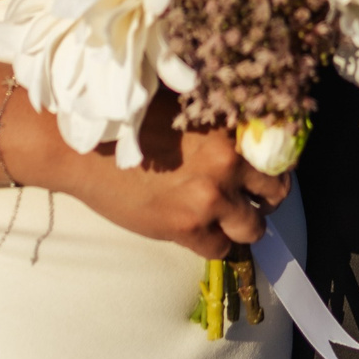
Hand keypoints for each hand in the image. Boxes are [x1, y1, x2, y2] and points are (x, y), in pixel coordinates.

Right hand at [25, 91, 288, 258]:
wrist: (80, 148)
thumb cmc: (126, 122)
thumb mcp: (180, 109)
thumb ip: (216, 123)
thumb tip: (248, 134)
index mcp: (225, 125)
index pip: (279, 147)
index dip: (274, 161)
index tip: (266, 168)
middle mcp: (226, 161)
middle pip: (277, 190)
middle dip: (266, 196)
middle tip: (251, 197)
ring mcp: (208, 197)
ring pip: (255, 227)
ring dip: (243, 224)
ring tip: (226, 218)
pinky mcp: (186, 228)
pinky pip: (221, 249)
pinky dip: (213, 243)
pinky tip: (197, 230)